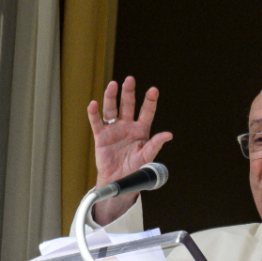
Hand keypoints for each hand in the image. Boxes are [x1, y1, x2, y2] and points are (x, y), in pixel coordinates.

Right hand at [87, 76, 172, 224]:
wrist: (119, 181)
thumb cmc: (135, 169)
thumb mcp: (147, 157)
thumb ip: (155, 145)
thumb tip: (168, 135)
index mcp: (141, 130)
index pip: (147, 112)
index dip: (150, 101)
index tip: (153, 90)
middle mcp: (127, 126)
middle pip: (128, 105)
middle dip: (129, 92)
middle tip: (129, 80)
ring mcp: (114, 129)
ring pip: (111, 109)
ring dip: (111, 97)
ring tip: (112, 85)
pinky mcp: (101, 136)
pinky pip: (97, 122)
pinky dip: (94, 113)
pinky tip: (93, 104)